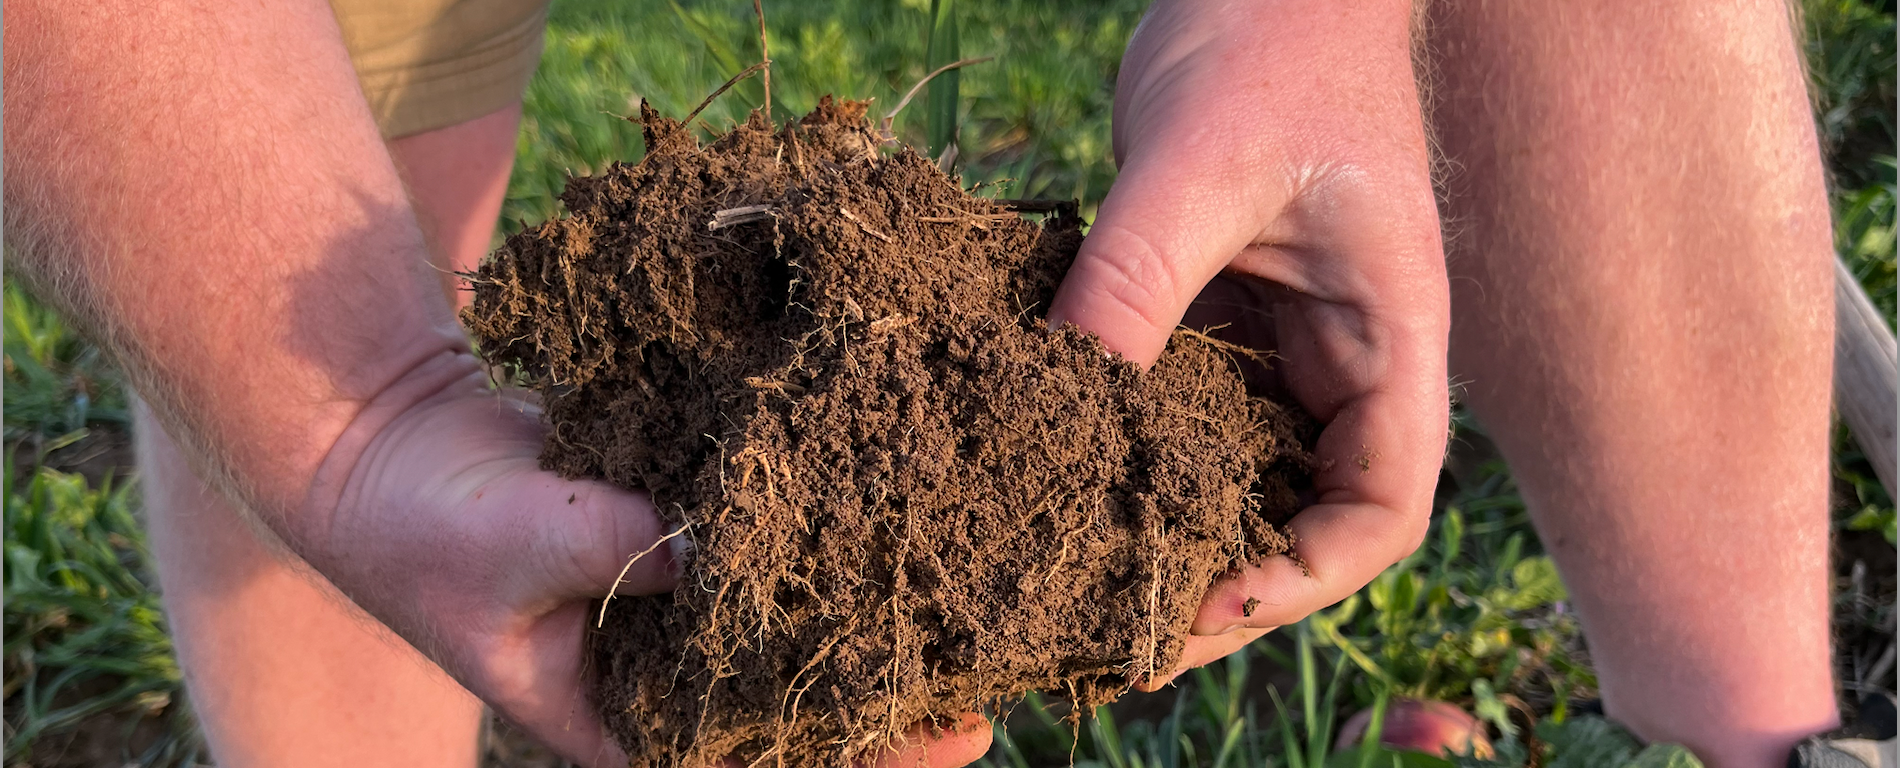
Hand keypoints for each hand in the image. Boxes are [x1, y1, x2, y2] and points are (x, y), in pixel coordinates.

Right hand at [290, 351, 990, 765]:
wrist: (392, 449)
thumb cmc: (425, 529)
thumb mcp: (509, 548)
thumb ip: (609, 550)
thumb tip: (717, 548)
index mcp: (627, 716)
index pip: (757, 765)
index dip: (856, 762)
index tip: (948, 734)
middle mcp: (671, 669)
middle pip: (800, 702)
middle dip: (893, 692)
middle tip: (993, 664)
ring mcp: (685, 598)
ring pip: (795, 619)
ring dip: (871, 609)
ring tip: (973, 590)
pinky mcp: (687, 526)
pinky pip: (765, 536)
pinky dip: (820, 524)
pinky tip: (896, 492)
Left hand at [1046, 0, 1449, 684]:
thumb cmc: (1273, 40)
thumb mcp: (1197, 164)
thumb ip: (1134, 281)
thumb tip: (1057, 397)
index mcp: (1389, 333)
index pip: (1382, 502)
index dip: (1303, 573)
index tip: (1204, 599)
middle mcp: (1344, 354)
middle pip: (1306, 513)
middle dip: (1224, 579)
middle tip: (1114, 626)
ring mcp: (1283, 341)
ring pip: (1241, 471)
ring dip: (1175, 527)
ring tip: (1083, 577)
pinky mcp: (1221, 317)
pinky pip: (1184, 410)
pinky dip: (1135, 454)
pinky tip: (1063, 479)